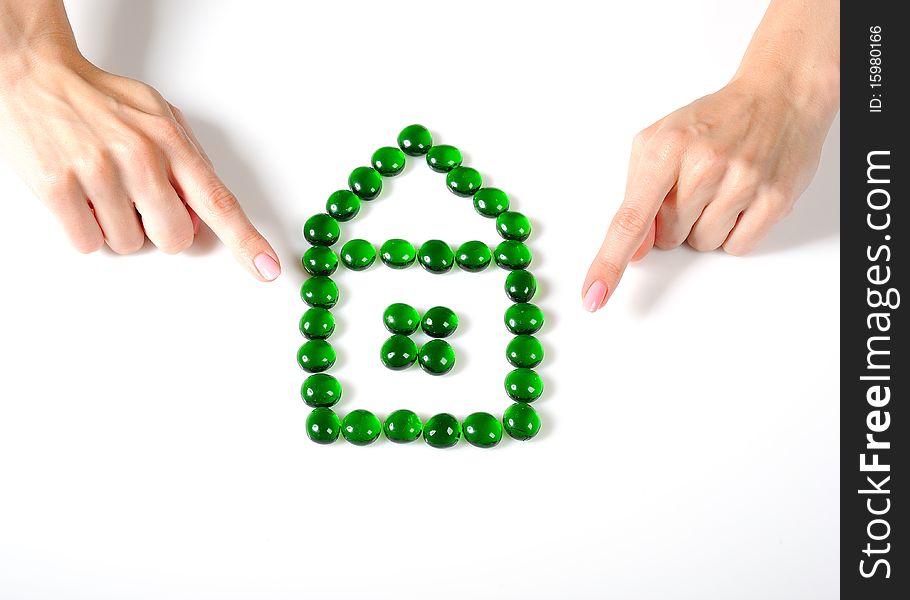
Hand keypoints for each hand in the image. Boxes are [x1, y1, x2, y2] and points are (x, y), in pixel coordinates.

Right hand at [0, 30, 279, 280]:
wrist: (34, 75)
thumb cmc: (101, 101)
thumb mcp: (159, 116)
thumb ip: (188, 163)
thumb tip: (203, 214)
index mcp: (170, 141)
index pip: (218, 202)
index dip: (246, 241)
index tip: (267, 269)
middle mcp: (139, 156)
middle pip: (173, 238)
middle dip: (158, 230)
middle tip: (136, 199)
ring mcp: (98, 172)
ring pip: (128, 244)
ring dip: (116, 226)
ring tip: (100, 188)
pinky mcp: (59, 188)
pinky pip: (88, 242)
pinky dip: (84, 229)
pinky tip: (78, 196)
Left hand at [581, 0, 838, 311]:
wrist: (779, 95)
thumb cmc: (711, 122)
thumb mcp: (657, 144)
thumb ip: (636, 197)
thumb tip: (632, 250)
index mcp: (666, 149)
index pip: (630, 219)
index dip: (609, 262)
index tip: (594, 296)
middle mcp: (704, 165)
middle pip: (668, 238)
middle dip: (675, 220)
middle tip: (696, 184)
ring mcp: (742, 182)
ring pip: (702, 244)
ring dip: (705, 226)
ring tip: (721, 187)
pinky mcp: (775, 199)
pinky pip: (737, 246)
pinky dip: (735, 230)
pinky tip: (742, 198)